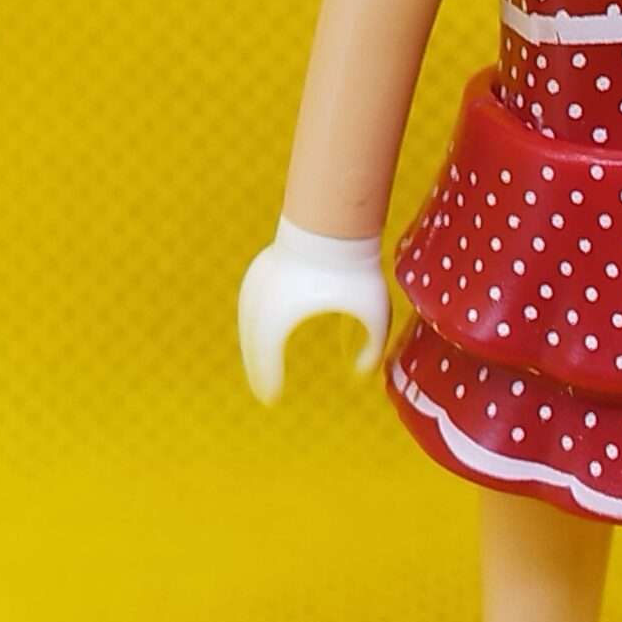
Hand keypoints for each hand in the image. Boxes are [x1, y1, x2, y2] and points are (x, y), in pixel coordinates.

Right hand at [236, 219, 391, 404]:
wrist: (336, 222)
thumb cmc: (355, 271)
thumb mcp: (374, 313)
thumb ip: (372, 347)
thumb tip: (361, 374)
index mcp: (279, 318)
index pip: (265, 358)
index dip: (266, 381)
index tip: (272, 399)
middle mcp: (259, 302)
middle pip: (251, 343)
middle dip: (256, 370)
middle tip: (264, 392)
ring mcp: (256, 283)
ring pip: (247, 323)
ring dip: (252, 347)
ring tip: (262, 367)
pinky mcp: (260, 270)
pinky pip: (251, 306)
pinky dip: (253, 325)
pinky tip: (262, 335)